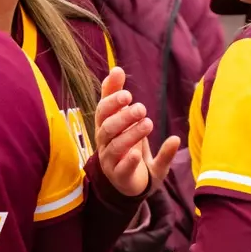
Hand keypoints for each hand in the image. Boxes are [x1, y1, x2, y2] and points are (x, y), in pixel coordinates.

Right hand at [95, 67, 180, 198]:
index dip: (111, 101)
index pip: (102, 111)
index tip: (128, 94)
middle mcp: (105, 143)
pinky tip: (136, 155)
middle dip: (123, 117)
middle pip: (107, 128)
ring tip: (148, 123)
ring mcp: (111, 161)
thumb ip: (121, 98)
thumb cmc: (129, 147)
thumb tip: (117, 68)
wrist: (133, 183)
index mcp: (106, 127)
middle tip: (142, 108)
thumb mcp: (127, 121)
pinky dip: (129, 162)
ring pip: (115, 146)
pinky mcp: (121, 177)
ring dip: (131, 134)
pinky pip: (122, 169)